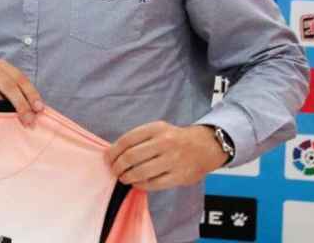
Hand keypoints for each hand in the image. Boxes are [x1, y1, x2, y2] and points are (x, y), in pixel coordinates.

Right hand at [0, 59, 43, 125]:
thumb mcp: (7, 90)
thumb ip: (21, 96)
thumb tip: (38, 111)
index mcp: (0, 65)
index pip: (19, 78)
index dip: (31, 94)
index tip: (39, 109)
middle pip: (8, 85)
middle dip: (21, 104)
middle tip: (29, 120)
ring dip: (5, 111)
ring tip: (12, 122)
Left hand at [106, 122, 228, 190]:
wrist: (205, 146)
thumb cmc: (175, 139)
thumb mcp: (159, 130)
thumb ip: (140, 139)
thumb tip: (115, 153)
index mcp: (156, 128)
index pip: (127, 140)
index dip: (113, 151)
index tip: (107, 158)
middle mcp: (164, 142)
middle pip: (131, 156)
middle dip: (118, 166)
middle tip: (115, 170)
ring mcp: (173, 160)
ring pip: (141, 171)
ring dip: (127, 177)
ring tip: (124, 178)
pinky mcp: (179, 176)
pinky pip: (154, 183)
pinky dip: (141, 185)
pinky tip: (137, 183)